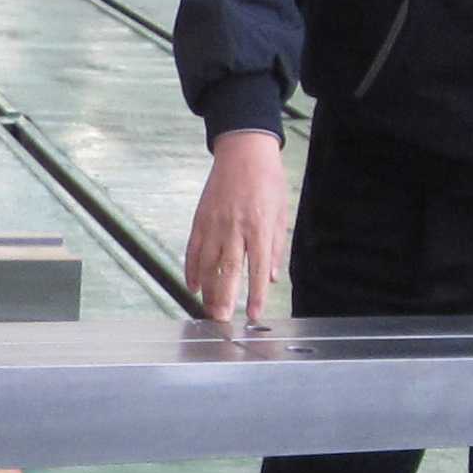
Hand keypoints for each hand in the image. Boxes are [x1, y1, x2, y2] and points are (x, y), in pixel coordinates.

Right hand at [185, 128, 293, 330]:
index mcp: (258, 226)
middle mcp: (235, 227)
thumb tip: (270, 277)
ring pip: (207, 263)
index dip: (256, 294)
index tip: (254, 314)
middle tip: (221, 320)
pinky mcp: (200, 218)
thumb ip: (274, 247)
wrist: (244, 151)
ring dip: (207, 289)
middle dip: (224, 297)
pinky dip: (192, 269)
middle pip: (227, 269)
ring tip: (208, 309)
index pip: (257, 269)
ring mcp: (214, 223)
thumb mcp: (280, 213)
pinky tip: (194, 285)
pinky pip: (193, 249)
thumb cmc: (267, 181)